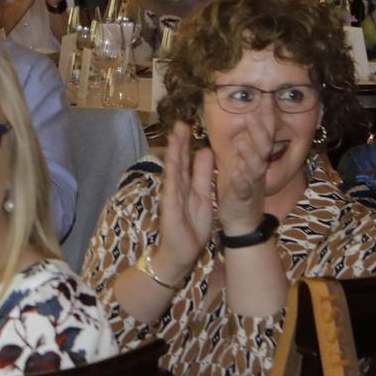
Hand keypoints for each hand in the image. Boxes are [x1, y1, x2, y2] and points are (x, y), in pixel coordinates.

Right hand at [154, 124, 216, 273]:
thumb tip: (205, 151)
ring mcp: (172, 196)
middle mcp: (176, 187)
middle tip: (180, 122)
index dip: (186, 143)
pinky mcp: (170, 206)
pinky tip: (173, 160)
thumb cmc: (191, 226)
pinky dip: (173, 172)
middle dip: (179, 142)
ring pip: (174, 169)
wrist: (181, 252)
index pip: (186, 160)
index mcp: (186, 185)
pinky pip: (173, 186)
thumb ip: (203, 175)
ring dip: (174, 151)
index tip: (187, 125)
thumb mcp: (203, 196)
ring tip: (175, 134)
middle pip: (178, 161)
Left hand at [212, 110, 274, 235]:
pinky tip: (234, 170)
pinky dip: (239, 178)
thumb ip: (248, 143)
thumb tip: (251, 120)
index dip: (266, 119)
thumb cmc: (241, 187)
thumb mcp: (244, 162)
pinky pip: (242, 187)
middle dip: (262, 128)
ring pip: (255, 165)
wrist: (242, 219)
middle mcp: (258, 168)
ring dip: (251, 151)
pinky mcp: (241, 196)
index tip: (266, 99)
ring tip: (245, 138)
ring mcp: (251, 182)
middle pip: (263, 146)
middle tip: (262, 110)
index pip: (263, 135)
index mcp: (256, 158)